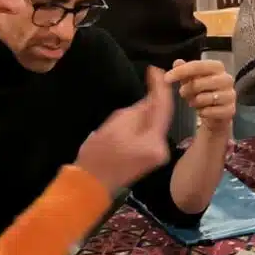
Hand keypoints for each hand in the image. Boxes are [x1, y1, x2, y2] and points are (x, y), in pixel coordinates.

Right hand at [76, 67, 173, 194]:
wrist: (91, 184)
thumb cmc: (99, 154)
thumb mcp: (117, 125)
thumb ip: (138, 110)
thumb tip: (150, 99)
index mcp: (155, 141)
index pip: (164, 107)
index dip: (160, 86)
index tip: (155, 69)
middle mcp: (161, 148)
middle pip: (162, 115)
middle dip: (155, 97)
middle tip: (150, 77)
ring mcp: (157, 154)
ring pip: (156, 123)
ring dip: (149, 109)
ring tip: (142, 93)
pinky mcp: (150, 156)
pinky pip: (151, 132)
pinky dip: (146, 121)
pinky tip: (138, 112)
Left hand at [166, 58, 235, 132]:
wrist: (218, 112)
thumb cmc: (204, 92)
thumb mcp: (192, 80)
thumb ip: (185, 71)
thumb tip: (177, 62)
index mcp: (217, 67)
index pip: (198, 66)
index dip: (181, 71)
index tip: (167, 78)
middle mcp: (227, 79)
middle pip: (199, 83)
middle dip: (187, 89)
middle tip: (184, 93)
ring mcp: (230, 95)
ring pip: (204, 98)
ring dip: (195, 102)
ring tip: (194, 102)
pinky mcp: (230, 110)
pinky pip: (210, 111)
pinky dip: (202, 112)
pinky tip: (203, 111)